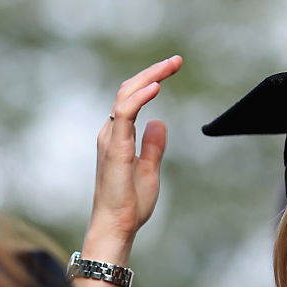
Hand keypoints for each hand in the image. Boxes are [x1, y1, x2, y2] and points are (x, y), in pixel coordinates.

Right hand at [86, 55, 181, 260]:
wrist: (117, 226)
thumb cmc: (130, 205)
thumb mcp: (149, 170)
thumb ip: (153, 146)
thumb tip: (159, 122)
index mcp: (118, 137)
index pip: (132, 99)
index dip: (150, 81)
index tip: (171, 68)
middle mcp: (111, 133)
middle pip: (128, 90)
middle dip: (152, 72)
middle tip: (176, 61)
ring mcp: (111, 138)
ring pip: (125, 95)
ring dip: (149, 77)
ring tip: (170, 66)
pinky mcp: (115, 147)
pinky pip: (125, 113)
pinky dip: (140, 97)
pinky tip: (157, 86)